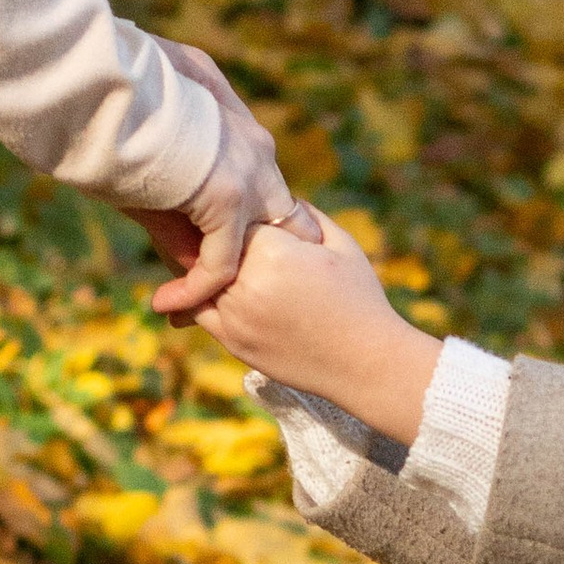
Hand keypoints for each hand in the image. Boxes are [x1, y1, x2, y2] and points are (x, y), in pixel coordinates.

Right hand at [139, 38, 322, 313]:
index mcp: (242, 124)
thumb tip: (176, 206)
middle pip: (280, 219)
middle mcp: (257, 151)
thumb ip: (176, 156)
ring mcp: (248, 177)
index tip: (217, 242)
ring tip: (192, 305)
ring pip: (256, 246)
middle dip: (266, 257)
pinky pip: (221, 265)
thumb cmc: (118, 85)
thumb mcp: (157, 115)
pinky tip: (167, 302)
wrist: (111, 78)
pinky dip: (196, 289)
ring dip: (230, 279)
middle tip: (240, 291)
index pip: (264, 183)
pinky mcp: (228, 202)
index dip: (251, 218)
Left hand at [194, 219, 443, 446]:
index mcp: (274, 253)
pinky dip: (197, 297)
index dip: (240, 216)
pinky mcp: (233, 343)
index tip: (242, 214)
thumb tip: (274, 198)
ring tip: (202, 252)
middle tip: (201, 224)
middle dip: (213, 237)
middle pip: (211, 246)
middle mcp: (247, 284)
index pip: (237, 219)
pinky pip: (199, 311)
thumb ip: (304, 215)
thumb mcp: (341, 244)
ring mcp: (236, 317)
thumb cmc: (360, 299)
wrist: (366, 364)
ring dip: (201, 265)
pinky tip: (206, 285)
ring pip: (198, 278)